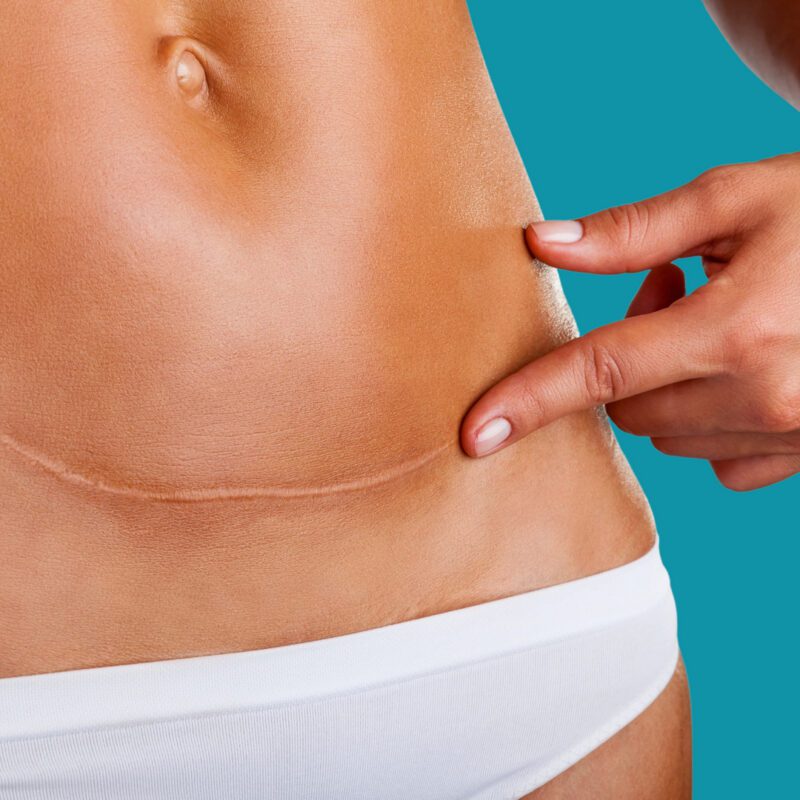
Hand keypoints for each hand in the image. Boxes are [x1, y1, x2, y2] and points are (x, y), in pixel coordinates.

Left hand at [460, 153, 799, 490]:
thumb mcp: (738, 199)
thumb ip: (634, 230)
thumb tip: (543, 244)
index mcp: (739, 329)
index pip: (601, 371)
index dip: (528, 401)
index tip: (474, 436)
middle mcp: (766, 396)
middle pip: (627, 407)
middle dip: (622, 361)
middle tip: (666, 295)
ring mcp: (791, 435)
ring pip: (666, 435)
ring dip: (664, 387)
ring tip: (713, 323)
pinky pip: (716, 460)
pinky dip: (707, 421)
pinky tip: (741, 372)